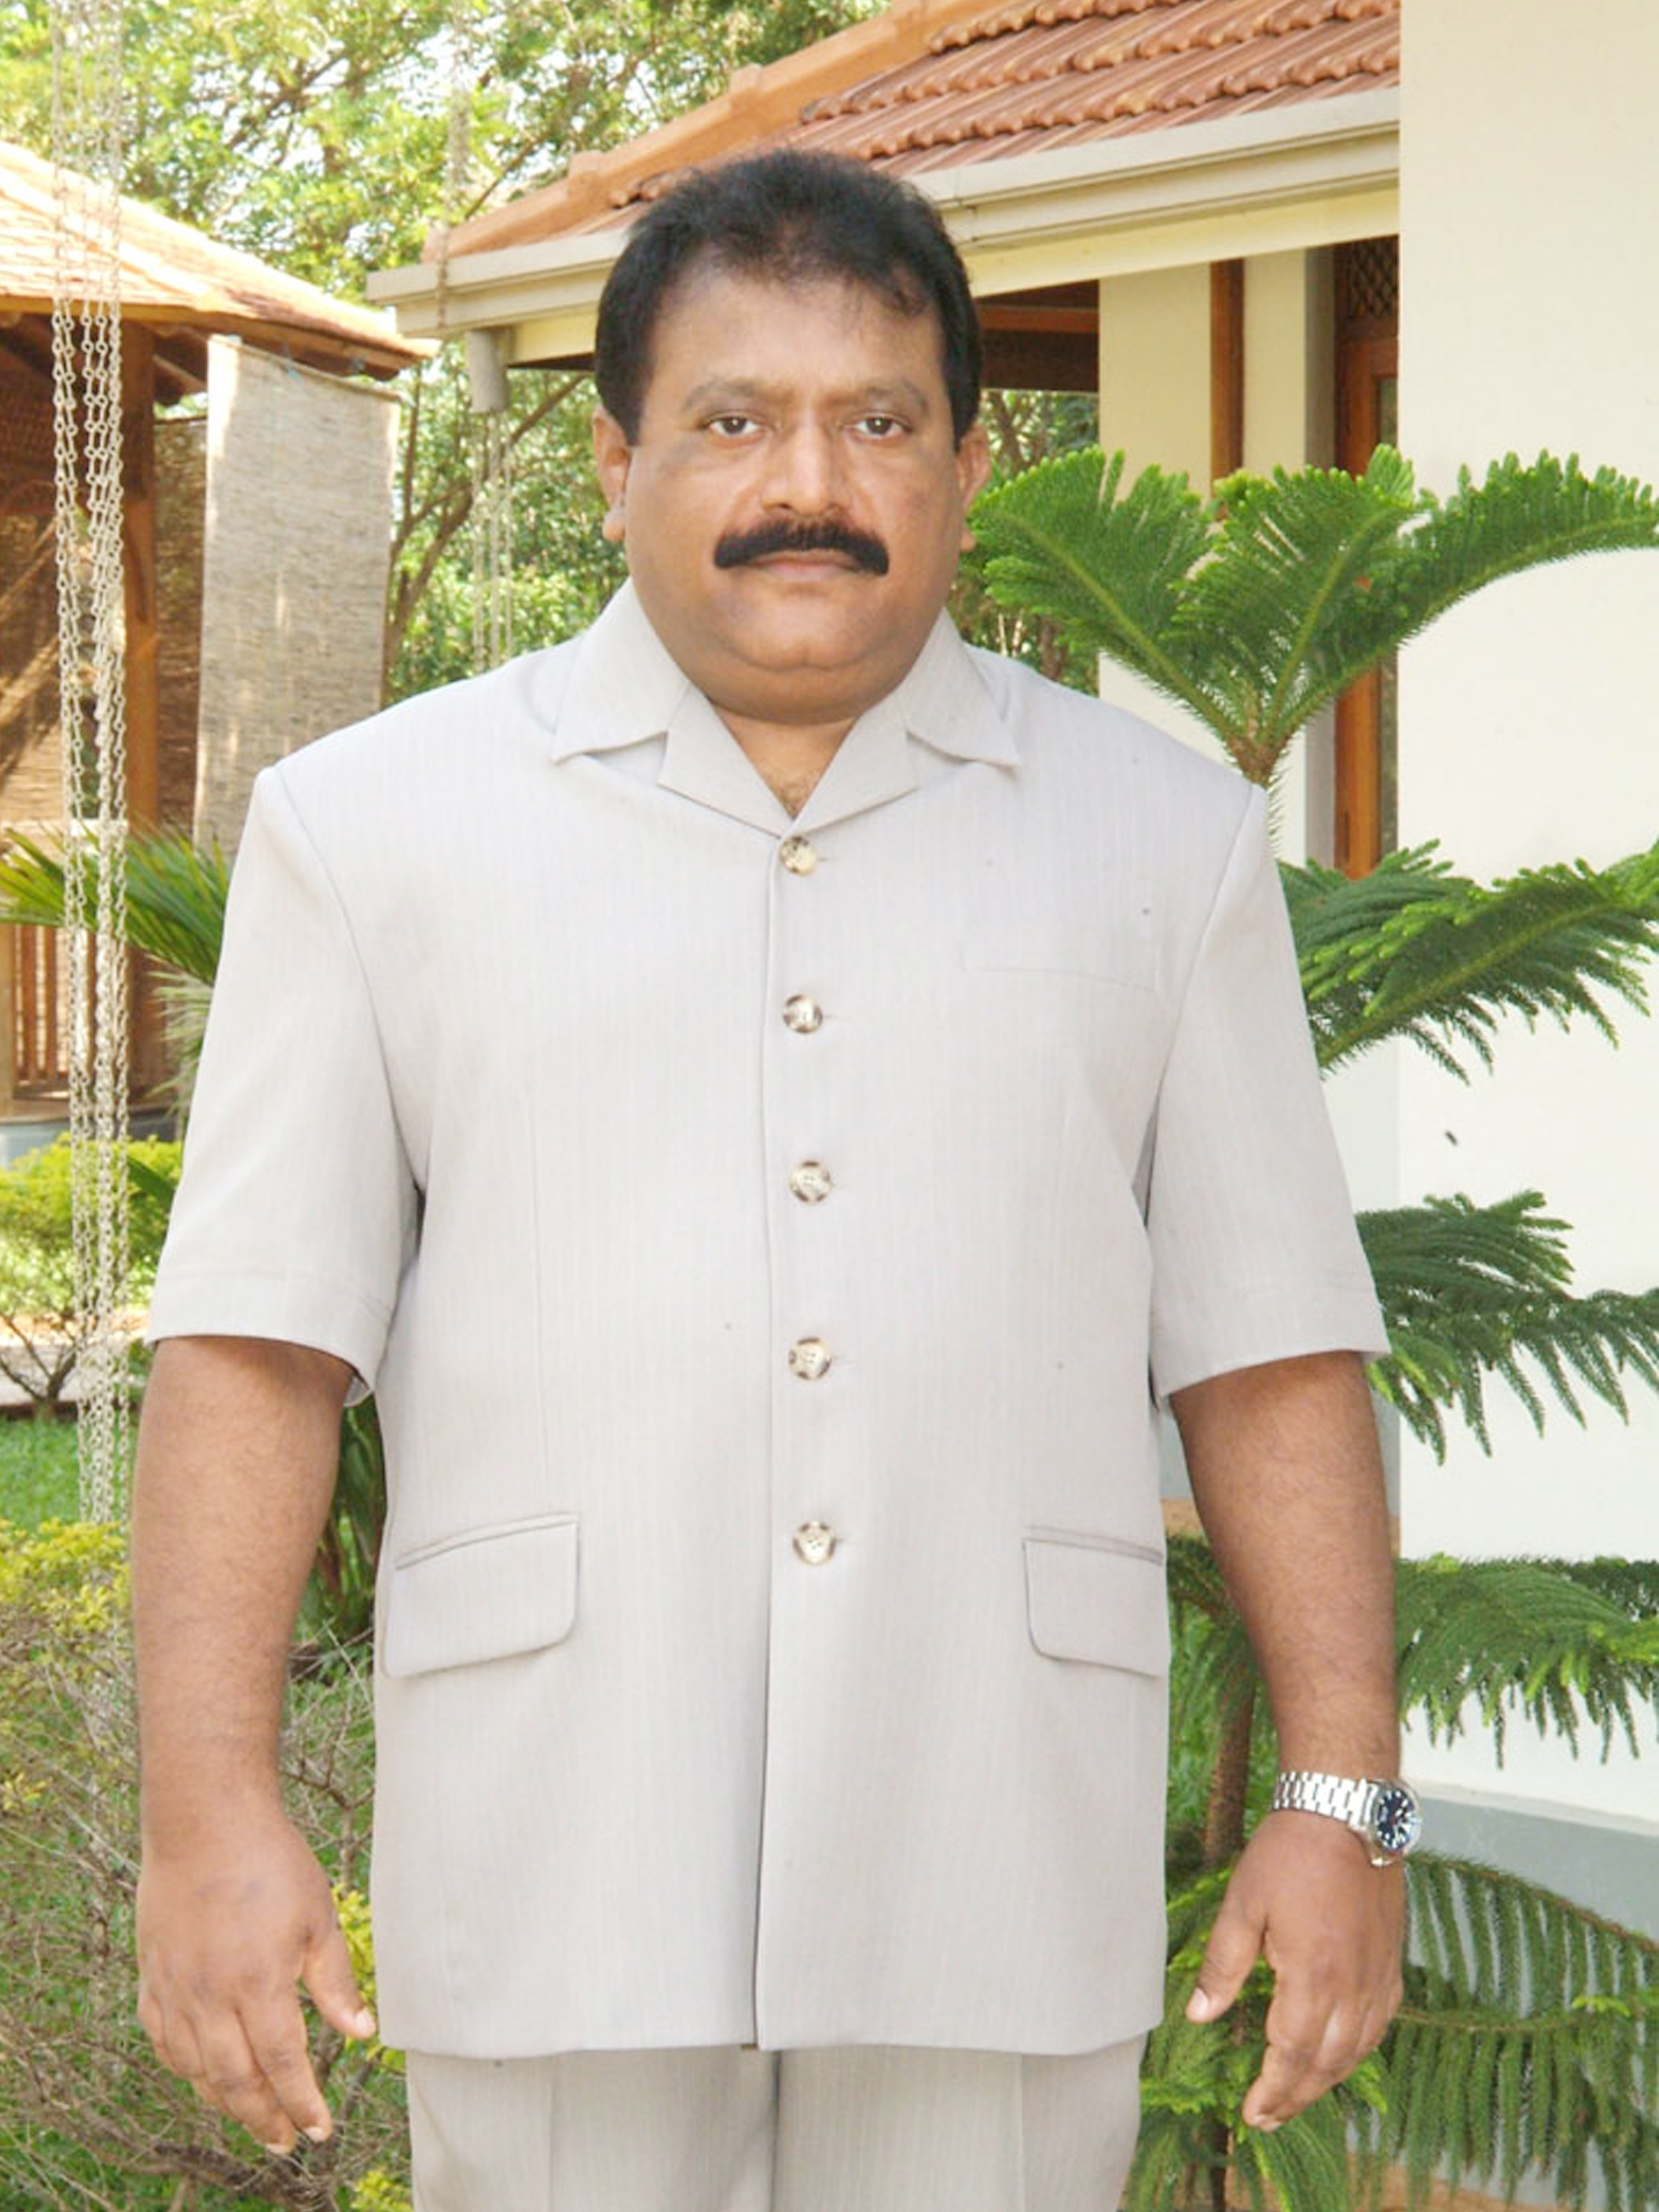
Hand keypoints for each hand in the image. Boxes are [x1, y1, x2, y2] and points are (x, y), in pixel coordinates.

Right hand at [136, 1808, 375, 2156]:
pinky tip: (202, 2074)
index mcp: (258, 1983)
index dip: (301, 2103)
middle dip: (264, 2119)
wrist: (206, 1821)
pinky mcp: (152, 1976)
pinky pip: (163, 2041)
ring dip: (225, 2101)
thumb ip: (334, 1981)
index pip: (283, 2065)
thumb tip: (360, 2033)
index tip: (319, 2130)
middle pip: (236, 2081)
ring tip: (252, 2116)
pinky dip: (184, 2068)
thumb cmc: (270, 1862)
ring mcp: (175, 1989)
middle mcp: (211, 1996)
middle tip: (285, 2142)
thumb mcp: (319, 1917)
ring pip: (195, 2070)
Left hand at [1185, 1809, 1403, 2130]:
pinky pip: (1380, 2023)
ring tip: (1298, 2096)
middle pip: (1326, 2063)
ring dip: (1327, 2080)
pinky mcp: (1391, 1961)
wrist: (1347, 1812)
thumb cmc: (1290, 1852)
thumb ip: (1223, 1965)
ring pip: (1357, 2050)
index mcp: (1312, 1976)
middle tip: (1269, 2118)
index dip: (1273, 2090)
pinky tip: (1342, 2053)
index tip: (1252, 2115)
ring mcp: (1378, 1976)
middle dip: (1296, 2096)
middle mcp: (1353, 1986)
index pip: (1292, 2054)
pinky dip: (1359, 2049)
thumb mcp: (1242, 1904)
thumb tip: (1198, 2015)